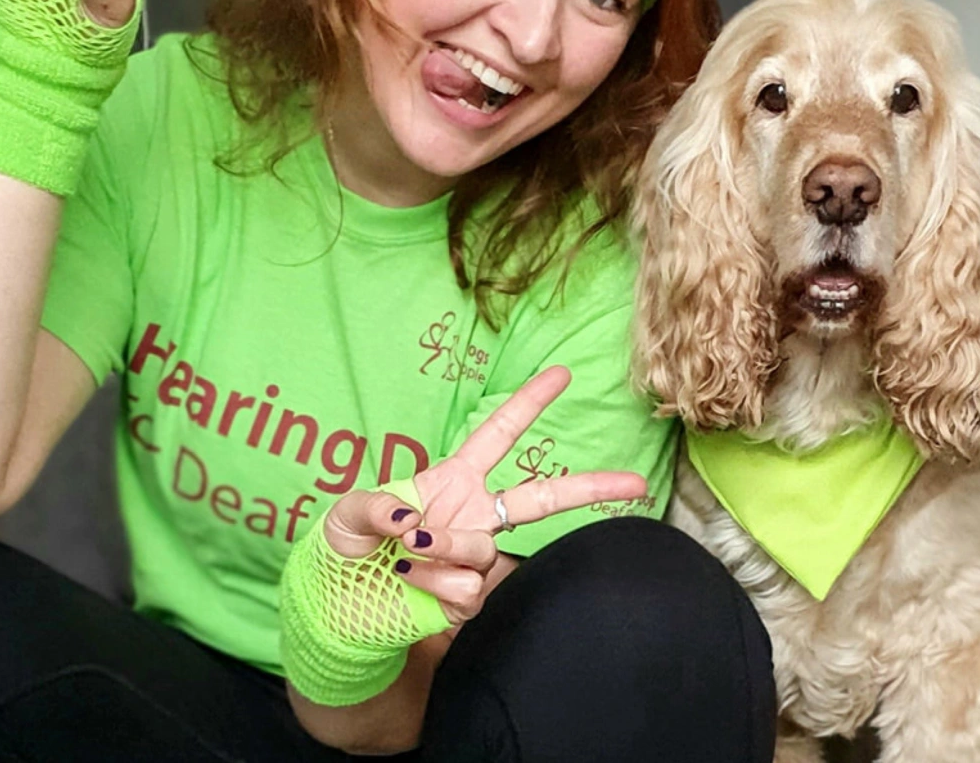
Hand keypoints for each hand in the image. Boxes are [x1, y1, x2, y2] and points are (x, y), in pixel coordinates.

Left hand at [320, 366, 647, 623]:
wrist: (341, 605)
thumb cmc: (347, 547)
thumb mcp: (347, 514)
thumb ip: (375, 506)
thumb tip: (410, 517)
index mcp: (454, 480)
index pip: (498, 435)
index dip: (528, 404)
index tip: (561, 374)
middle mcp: (474, 516)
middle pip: (543, 498)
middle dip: (591, 489)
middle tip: (638, 482)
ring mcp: (474, 559)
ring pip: (484, 550)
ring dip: (448, 548)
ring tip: (408, 554)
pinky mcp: (467, 599)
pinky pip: (469, 589)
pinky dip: (435, 584)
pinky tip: (412, 583)